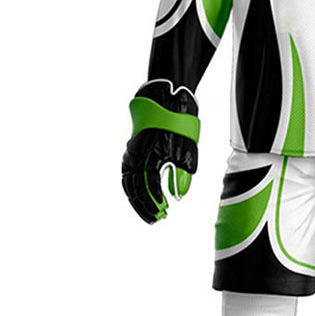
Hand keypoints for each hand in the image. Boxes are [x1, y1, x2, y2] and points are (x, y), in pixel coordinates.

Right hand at [121, 80, 199, 223]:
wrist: (166, 96)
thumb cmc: (177, 122)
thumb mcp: (186, 150)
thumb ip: (181, 174)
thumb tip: (178, 195)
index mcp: (146, 158)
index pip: (146, 188)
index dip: (154, 203)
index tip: (163, 213)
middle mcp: (134, 156)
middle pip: (134, 189)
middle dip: (144, 206)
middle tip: (155, 219)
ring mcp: (131, 151)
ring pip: (128, 182)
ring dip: (138, 199)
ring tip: (149, 211)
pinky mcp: (133, 148)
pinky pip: (128, 172)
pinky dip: (134, 186)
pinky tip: (142, 194)